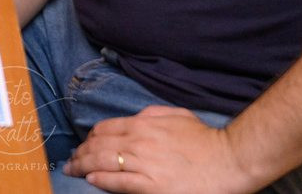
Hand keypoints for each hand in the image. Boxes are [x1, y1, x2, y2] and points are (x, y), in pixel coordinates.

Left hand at [65, 106, 262, 192]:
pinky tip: (91, 179)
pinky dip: (101, 179)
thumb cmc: (206, 140)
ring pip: (102, 162)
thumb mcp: (177, 115)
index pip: (104, 129)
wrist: (230, 160)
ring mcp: (144, 164)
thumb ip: (152, 114)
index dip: (89, 138)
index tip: (83, 145)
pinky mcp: (152, 186)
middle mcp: (138, 141)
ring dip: (83, 166)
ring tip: (73, 170)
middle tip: (71, 161)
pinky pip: (119, 182)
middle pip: (98, 145)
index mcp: (142, 124)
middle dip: (80, 153)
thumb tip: (134, 118)